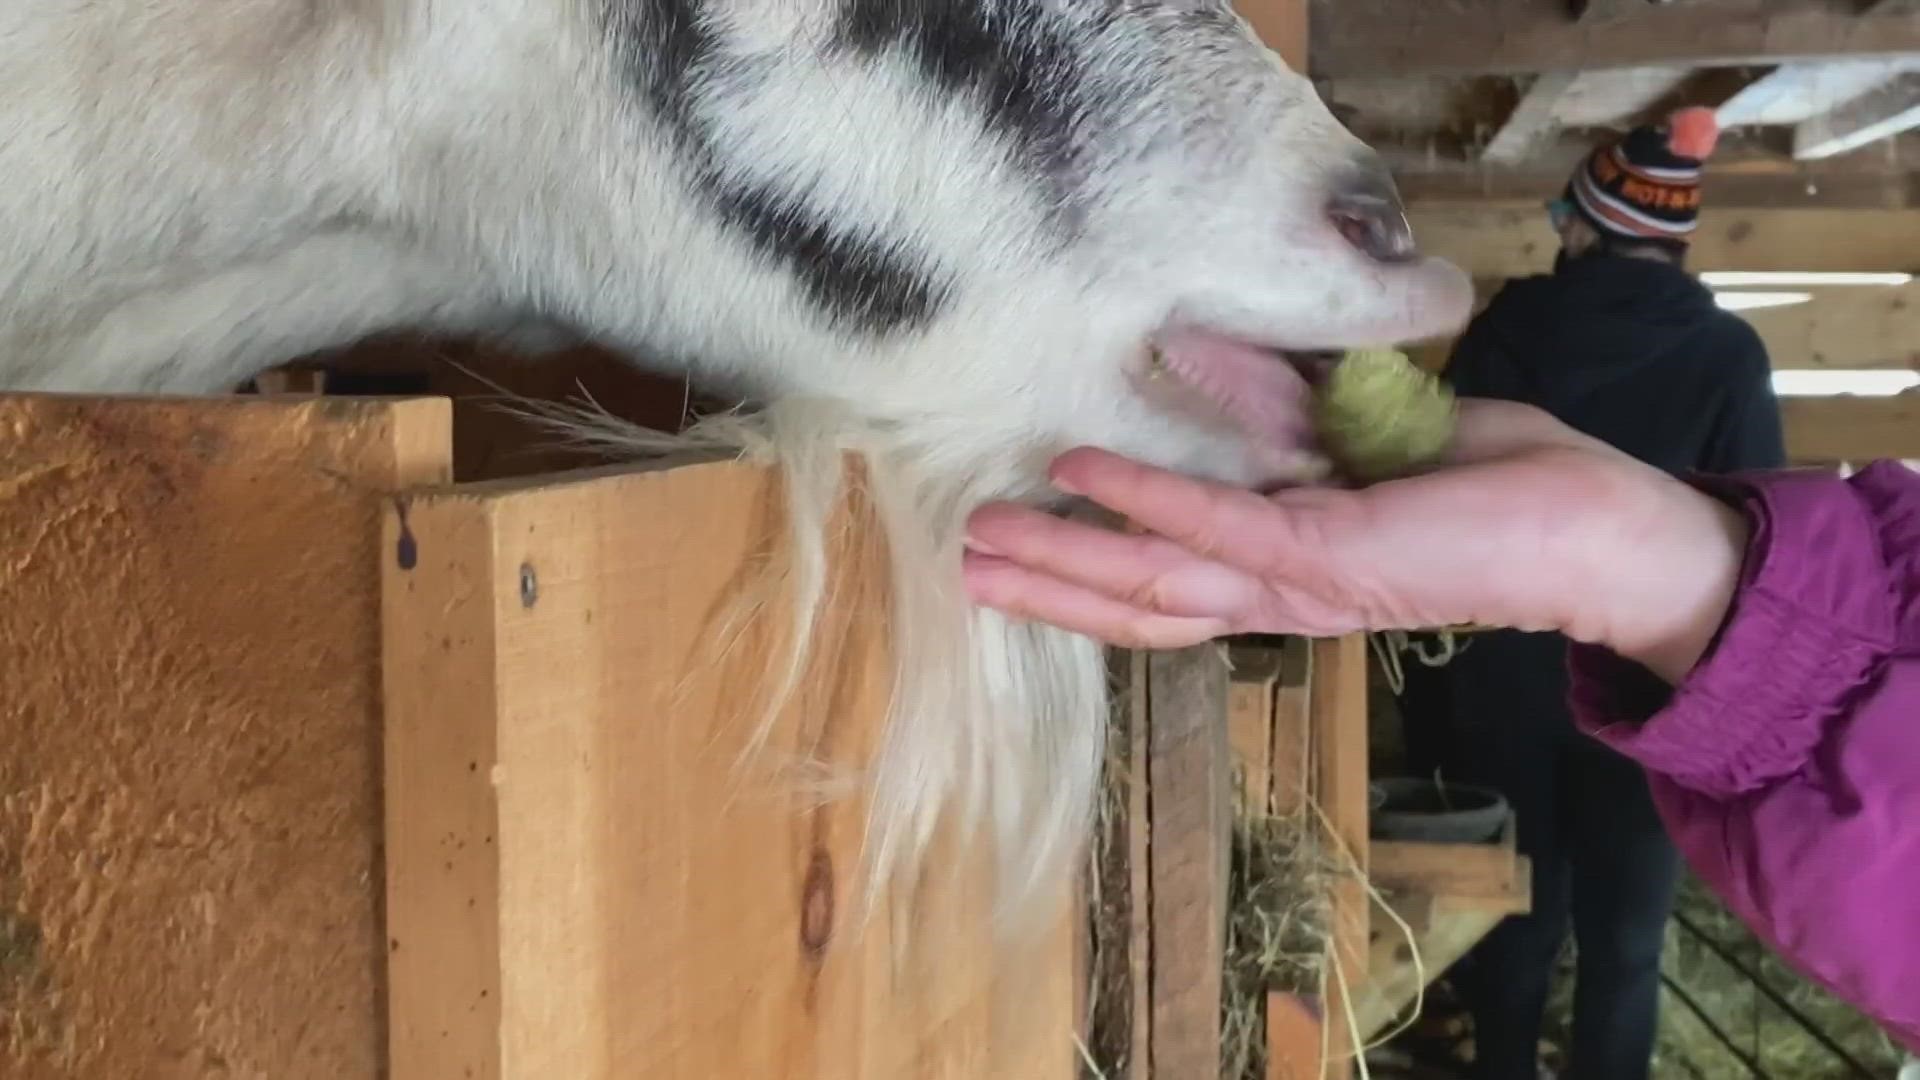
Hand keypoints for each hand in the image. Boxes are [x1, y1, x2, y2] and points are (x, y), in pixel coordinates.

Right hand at [962, 400, 1750, 683]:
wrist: (1591, 525)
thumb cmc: (1484, 479)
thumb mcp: (1352, 425)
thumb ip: (1268, 401)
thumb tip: (1185, 348)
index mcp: (1280, 571)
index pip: (1159, 582)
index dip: (1076, 571)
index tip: (1004, 551)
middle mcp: (1276, 593)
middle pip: (1137, 601)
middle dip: (1045, 586)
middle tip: (960, 565)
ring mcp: (1297, 581)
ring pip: (1154, 581)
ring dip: (1063, 560)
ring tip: (982, 542)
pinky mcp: (1329, 552)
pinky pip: (1218, 526)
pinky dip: (1143, 497)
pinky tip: (1077, 474)